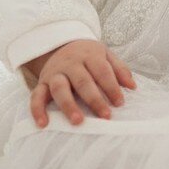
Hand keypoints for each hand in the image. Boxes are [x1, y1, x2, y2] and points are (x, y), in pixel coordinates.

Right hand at [23, 39, 137, 128]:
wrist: (59, 44)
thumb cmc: (87, 55)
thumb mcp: (105, 54)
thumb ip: (119, 69)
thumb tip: (132, 87)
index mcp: (89, 56)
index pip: (102, 71)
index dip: (111, 86)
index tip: (120, 103)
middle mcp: (71, 64)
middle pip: (82, 81)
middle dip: (94, 99)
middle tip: (105, 116)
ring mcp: (55, 73)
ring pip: (60, 88)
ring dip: (68, 105)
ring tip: (78, 121)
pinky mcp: (42, 82)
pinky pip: (36, 96)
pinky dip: (37, 110)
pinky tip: (43, 124)